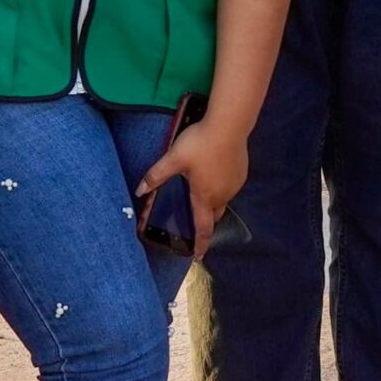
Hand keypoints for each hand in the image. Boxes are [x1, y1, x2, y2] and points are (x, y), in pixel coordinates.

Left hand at [136, 116, 248, 256]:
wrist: (229, 125)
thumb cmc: (200, 144)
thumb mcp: (174, 159)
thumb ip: (156, 175)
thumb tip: (139, 190)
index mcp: (204, 196)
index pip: (203, 228)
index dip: (200, 244)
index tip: (198, 256)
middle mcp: (222, 195)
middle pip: (214, 215)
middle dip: (205, 220)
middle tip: (195, 216)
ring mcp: (235, 184)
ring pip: (223, 200)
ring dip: (213, 200)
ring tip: (202, 186)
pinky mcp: (242, 173)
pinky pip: (230, 187)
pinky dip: (222, 186)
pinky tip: (214, 171)